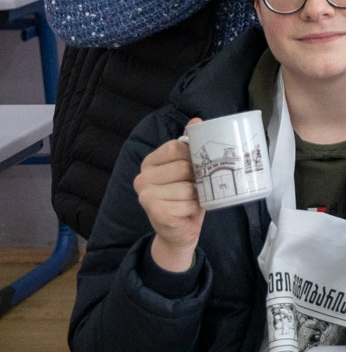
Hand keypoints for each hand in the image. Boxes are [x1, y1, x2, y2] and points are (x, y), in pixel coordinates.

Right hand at [136, 127, 203, 271]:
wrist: (180, 230)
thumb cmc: (187, 196)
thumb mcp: (190, 168)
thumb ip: (190, 145)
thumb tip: (196, 121)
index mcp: (150, 162)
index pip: (175, 147)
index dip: (193, 156)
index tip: (197, 166)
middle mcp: (142, 177)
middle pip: (183, 167)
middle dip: (198, 178)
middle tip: (196, 187)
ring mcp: (145, 195)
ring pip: (187, 187)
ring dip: (197, 196)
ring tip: (192, 200)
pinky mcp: (154, 212)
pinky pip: (187, 204)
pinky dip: (194, 208)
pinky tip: (187, 212)